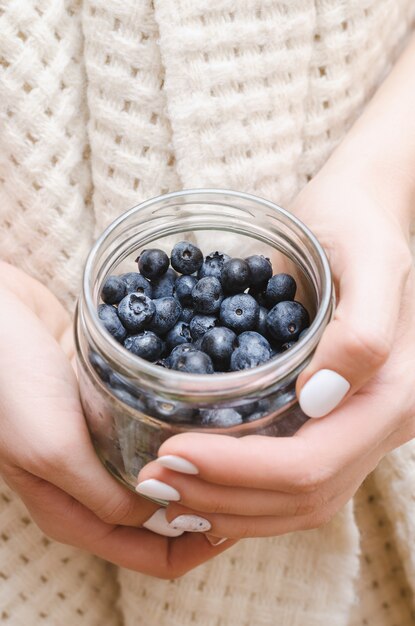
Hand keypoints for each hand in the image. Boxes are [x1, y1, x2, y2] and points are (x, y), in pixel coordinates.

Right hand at [0, 263, 230, 574]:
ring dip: (200, 470)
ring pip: (163, 476)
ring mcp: (100, 447)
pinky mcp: (106, 410)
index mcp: (75, 514)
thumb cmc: (10, 386)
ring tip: (241, 449)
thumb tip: (159, 512)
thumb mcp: (54, 451)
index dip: (199, 548)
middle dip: (208, 509)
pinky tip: (207, 410)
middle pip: (163, 521)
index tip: (240, 520)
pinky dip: (180, 433)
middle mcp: (91, 487)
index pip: (152, 556)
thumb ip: (104, 493)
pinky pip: (153, 432)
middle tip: (251, 482)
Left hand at [135, 168, 414, 538]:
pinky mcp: (334, 423)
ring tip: (168, 486)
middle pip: (301, 498)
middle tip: (156, 479)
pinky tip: (201, 483)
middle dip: (223, 498)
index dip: (238, 471)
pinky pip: (294, 485)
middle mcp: (381, 425)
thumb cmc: (358, 225)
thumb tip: (320, 399)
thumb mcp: (369, 259)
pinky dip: (243, 496)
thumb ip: (362, 332)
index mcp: (394, 395)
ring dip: (227, 507)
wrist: (362, 216)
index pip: (311, 464)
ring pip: (297, 506)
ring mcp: (358, 430)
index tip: (172, 452)